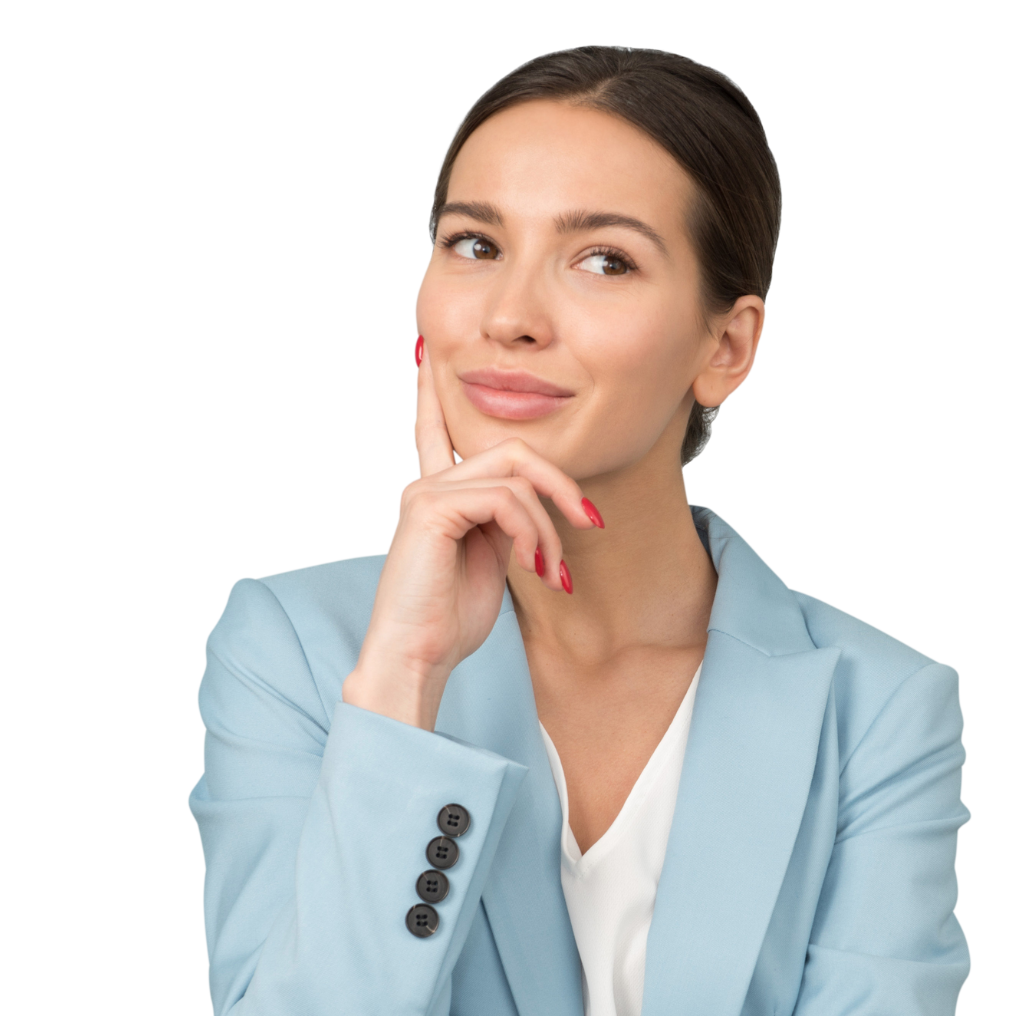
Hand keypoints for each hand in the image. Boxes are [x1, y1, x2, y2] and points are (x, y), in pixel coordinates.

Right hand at [342, 338, 600, 729]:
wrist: (415, 658)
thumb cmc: (448, 622)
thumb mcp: (489, 562)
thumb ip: (505, 524)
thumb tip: (531, 510)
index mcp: (437, 496)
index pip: (437, 432)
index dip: (433, 395)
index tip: (426, 352)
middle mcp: (427, 486)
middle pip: (511, 451)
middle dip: (561, 484)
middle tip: (590, 521)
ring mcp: (425, 493)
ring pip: (515, 476)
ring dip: (549, 526)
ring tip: (551, 572)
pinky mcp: (430, 508)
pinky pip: (504, 498)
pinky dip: (532, 532)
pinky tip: (533, 568)